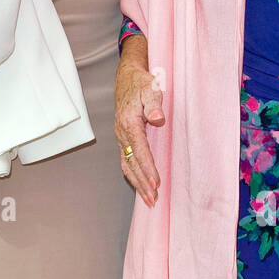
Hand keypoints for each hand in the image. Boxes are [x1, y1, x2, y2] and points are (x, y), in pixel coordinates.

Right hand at [114, 50, 163, 206]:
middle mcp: (121, 133)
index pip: (139, 151)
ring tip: (148, 200)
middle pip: (131, 163)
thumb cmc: (141, 83)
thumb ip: (154, 104)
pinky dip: (133, 176)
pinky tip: (140, 186)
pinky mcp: (123, 139)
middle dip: (141, 183)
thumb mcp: (150, 88)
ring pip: (127, 165)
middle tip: (152, 200)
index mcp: (129, 123)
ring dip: (136, 184)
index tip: (155, 183)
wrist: (127, 78)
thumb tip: (158, 119)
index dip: (147, 169)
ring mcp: (120, 137)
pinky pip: (126, 161)